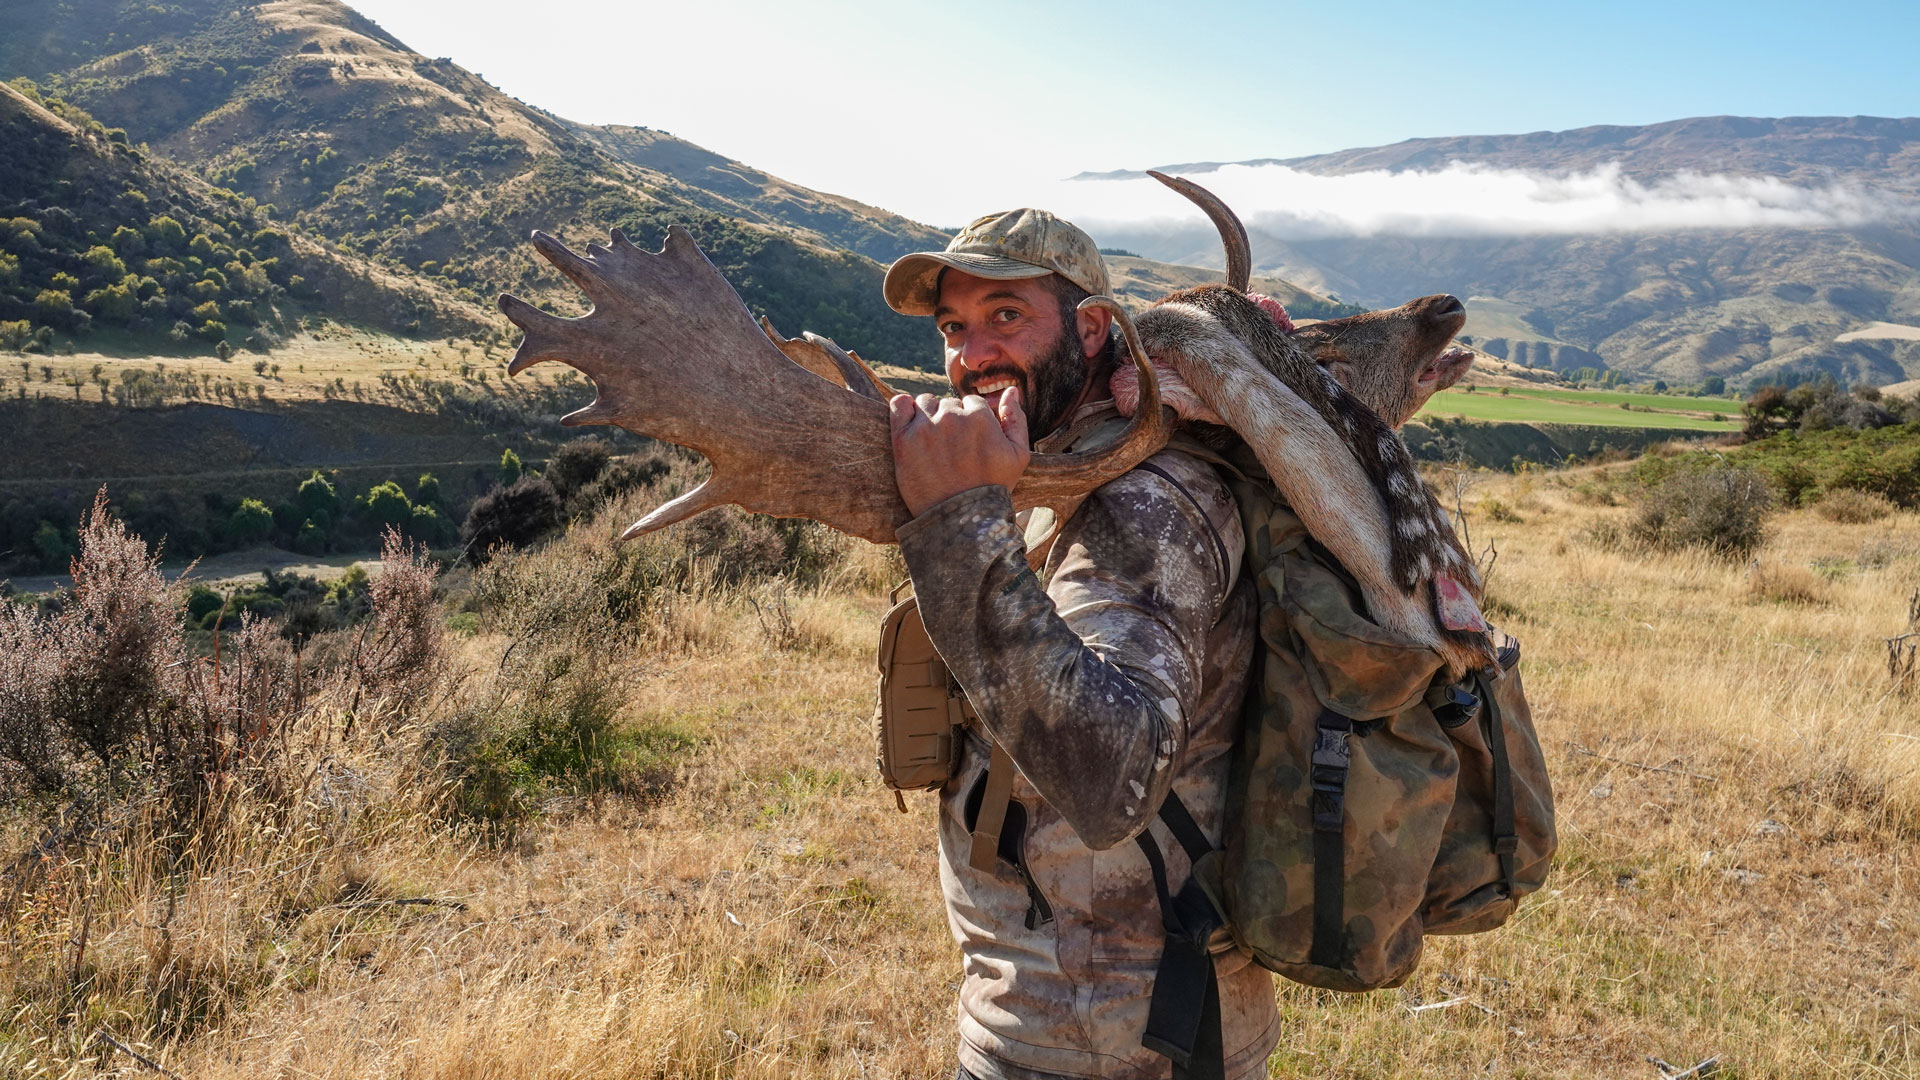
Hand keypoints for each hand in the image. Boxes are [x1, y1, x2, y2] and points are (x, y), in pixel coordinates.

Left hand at [889, 388, 1030, 516]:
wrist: (961, 520)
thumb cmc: (993, 488)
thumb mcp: (1018, 455)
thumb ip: (1016, 418)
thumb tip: (1011, 390)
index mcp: (980, 416)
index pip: (972, 403)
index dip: (971, 421)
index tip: (968, 442)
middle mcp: (952, 416)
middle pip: (948, 404)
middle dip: (951, 420)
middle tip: (951, 448)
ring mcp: (925, 426)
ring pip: (925, 403)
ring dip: (928, 415)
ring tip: (932, 441)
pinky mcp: (902, 439)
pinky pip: (898, 405)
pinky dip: (903, 408)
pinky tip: (910, 423)